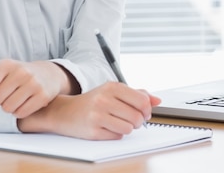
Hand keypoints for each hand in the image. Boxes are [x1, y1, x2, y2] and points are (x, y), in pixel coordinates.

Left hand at [0, 59, 73, 117]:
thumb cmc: (19, 74)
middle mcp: (21, 72)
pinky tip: (23, 103)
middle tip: (4, 97)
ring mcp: (33, 83)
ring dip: (8, 107)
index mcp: (6, 64)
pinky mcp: (43, 95)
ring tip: (14, 100)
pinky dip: (19, 112)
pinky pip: (21, 113)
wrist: (48, 74)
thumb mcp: (2, 71)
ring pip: (8, 108)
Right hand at [17, 82, 161, 139]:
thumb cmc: (93, 101)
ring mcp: (97, 115)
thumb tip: (158, 100)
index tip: (143, 112)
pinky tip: (108, 127)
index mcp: (112, 87)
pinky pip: (117, 136)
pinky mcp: (93, 131)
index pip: (142, 100)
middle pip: (137, 117)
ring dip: (127, 128)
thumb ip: (136, 94)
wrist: (65, 111)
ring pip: (129, 128)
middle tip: (131, 119)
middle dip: (138, 121)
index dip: (147, 110)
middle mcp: (104, 99)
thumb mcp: (113, 91)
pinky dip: (116, 134)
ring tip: (117, 122)